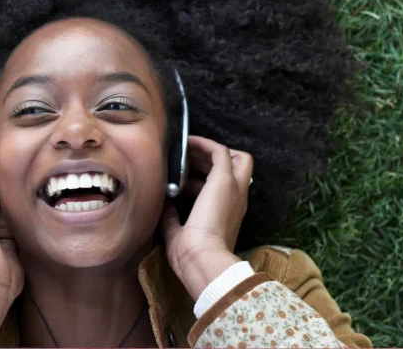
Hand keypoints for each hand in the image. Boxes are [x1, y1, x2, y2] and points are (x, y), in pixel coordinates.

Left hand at [161, 135, 253, 299]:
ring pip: (233, 156)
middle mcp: (236, 199)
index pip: (224, 189)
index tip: (182, 181)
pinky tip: (188, 142)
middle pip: (237, 167)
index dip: (202, 180)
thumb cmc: (191, 255)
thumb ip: (172, 218)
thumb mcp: (178, 234)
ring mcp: (234, 188)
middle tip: (187, 161)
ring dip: (208, 151)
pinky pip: (219, 150)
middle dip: (211, 160)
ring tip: (186, 150)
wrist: (203, 259)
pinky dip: (204, 144)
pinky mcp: (224, 179)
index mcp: (229, 215)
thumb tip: (165, 204)